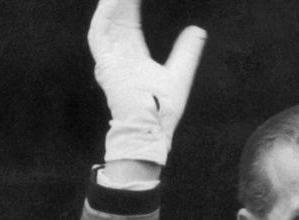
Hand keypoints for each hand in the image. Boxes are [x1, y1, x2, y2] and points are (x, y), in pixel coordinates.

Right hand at [89, 0, 205, 165]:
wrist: (153, 128)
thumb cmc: (163, 109)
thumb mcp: (180, 71)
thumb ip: (187, 50)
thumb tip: (198, 30)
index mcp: (132, 57)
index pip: (129, 23)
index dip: (132, 5)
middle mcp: (118, 56)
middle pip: (117, 18)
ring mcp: (109, 59)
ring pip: (106, 20)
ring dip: (113, 2)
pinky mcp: (105, 63)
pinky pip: (100, 32)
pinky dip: (106, 14)